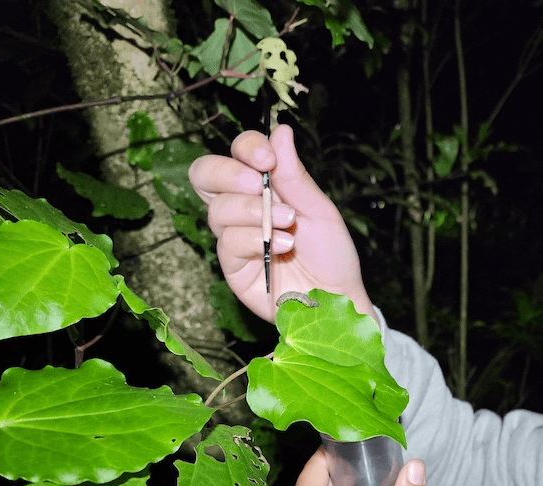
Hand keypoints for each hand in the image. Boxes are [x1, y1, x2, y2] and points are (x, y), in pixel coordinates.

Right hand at [188, 125, 374, 321]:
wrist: (338, 298)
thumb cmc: (331, 254)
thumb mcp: (319, 210)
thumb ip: (295, 176)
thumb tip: (280, 130)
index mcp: (263, 187)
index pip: (237, 153)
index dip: (246, 148)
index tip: (268, 159)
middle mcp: (242, 208)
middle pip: (205, 174)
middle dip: (229, 173)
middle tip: (259, 183)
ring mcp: (234, 237)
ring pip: (217, 209)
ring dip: (254, 212)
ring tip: (288, 224)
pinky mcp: (232, 267)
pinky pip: (227, 242)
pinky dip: (255, 239)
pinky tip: (282, 246)